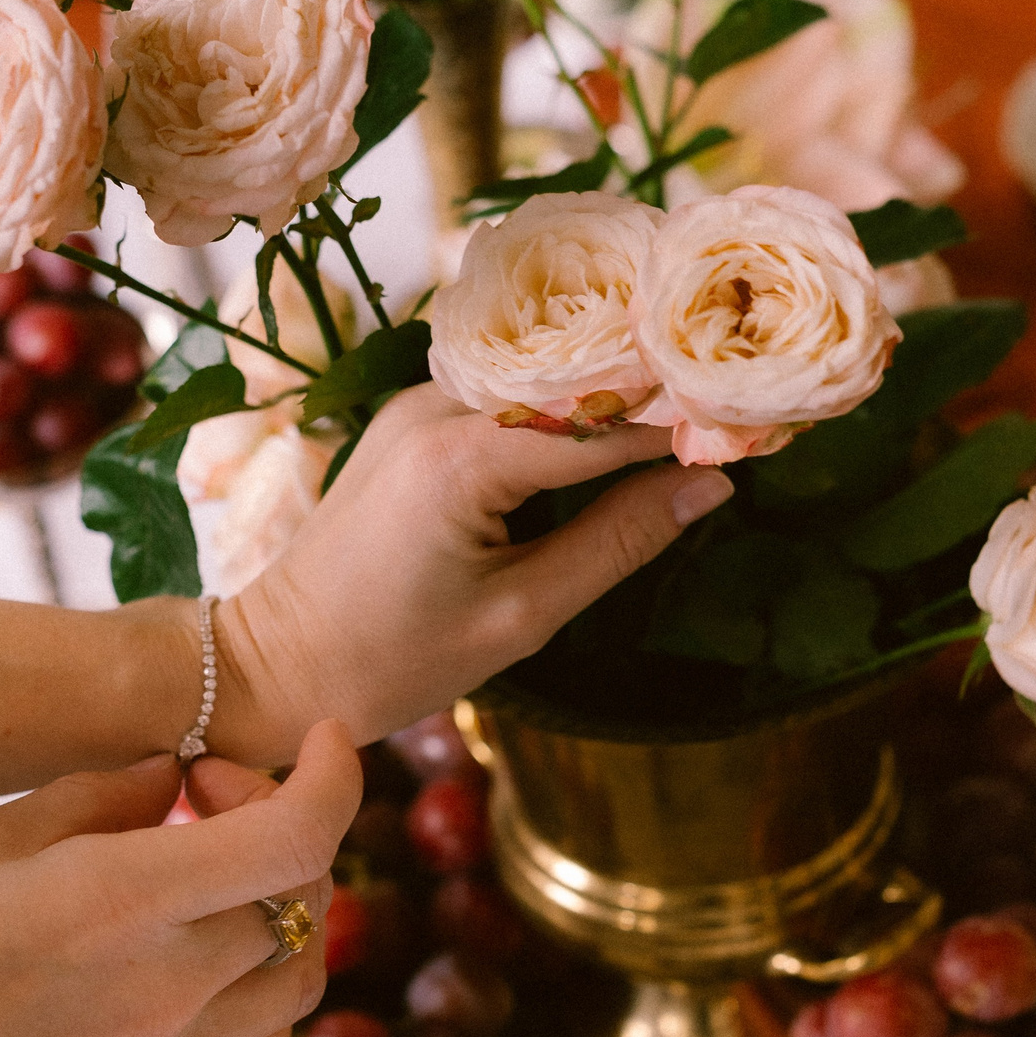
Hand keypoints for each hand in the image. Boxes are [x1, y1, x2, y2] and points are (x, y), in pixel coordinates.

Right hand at [0, 720, 361, 1036]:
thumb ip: (104, 795)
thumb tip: (180, 768)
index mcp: (124, 901)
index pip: (295, 834)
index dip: (334, 775)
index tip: (324, 737)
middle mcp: (168, 985)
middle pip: (304, 891)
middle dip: (284, 822)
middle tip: (205, 796)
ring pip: (299, 974)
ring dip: (287, 907)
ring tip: (211, 874)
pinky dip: (265, 996)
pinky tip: (212, 961)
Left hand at [214, 385, 734, 757]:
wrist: (273, 665)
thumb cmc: (390, 662)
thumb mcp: (522, 616)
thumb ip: (618, 541)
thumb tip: (711, 485)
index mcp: (461, 457)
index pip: (606, 420)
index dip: (688, 420)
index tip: (762, 417)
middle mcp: (435, 406)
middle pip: (574, 371)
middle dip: (656, 382)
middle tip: (739, 390)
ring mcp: (417, 404)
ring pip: (542, 372)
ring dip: (614, 386)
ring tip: (695, 400)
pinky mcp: (411, 418)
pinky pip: (507, 390)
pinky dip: (567, 402)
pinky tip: (620, 417)